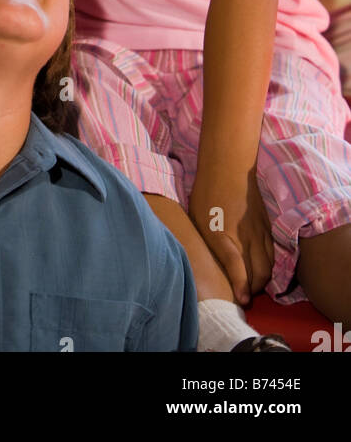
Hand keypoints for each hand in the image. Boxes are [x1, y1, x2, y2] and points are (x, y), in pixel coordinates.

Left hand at [189, 169, 273, 305]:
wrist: (229, 167)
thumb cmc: (206, 192)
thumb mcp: (196, 218)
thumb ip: (203, 241)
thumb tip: (202, 260)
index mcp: (222, 234)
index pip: (236, 266)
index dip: (240, 286)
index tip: (241, 300)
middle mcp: (244, 236)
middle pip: (257, 272)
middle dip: (251, 289)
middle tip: (242, 295)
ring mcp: (258, 232)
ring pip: (268, 266)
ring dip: (261, 280)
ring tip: (251, 285)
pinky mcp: (267, 227)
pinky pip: (272, 254)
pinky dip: (268, 266)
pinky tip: (259, 268)